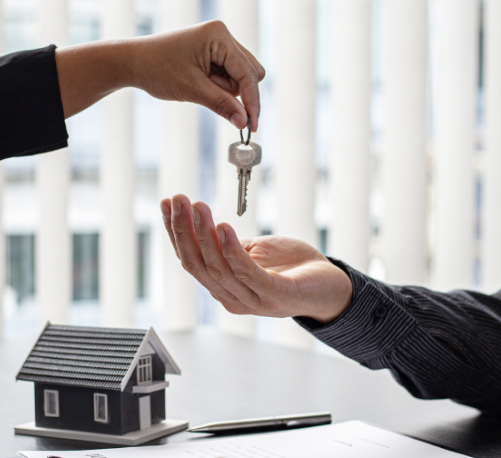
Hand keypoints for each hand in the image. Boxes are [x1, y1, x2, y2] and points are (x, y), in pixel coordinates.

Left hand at [57, 20, 264, 130]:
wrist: (131, 62)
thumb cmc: (156, 70)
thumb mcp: (192, 90)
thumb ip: (222, 105)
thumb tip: (244, 122)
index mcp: (219, 36)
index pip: (248, 73)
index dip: (252, 101)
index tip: (252, 125)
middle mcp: (222, 34)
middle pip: (250, 72)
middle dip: (236, 91)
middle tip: (213, 98)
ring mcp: (218, 41)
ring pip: (242, 74)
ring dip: (227, 88)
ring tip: (199, 87)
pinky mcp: (213, 49)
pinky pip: (230, 72)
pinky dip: (220, 84)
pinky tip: (201, 83)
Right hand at [159, 194, 350, 322]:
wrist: (333, 286)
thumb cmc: (294, 268)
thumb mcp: (255, 253)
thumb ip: (229, 247)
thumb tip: (204, 226)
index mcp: (224, 288)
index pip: (191, 260)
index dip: (176, 233)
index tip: (168, 204)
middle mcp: (233, 298)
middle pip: (198, 264)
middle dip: (184, 230)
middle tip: (177, 200)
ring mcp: (254, 300)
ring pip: (218, 267)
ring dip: (204, 234)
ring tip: (198, 207)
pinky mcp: (276, 295)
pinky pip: (247, 272)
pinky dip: (232, 250)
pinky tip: (223, 227)